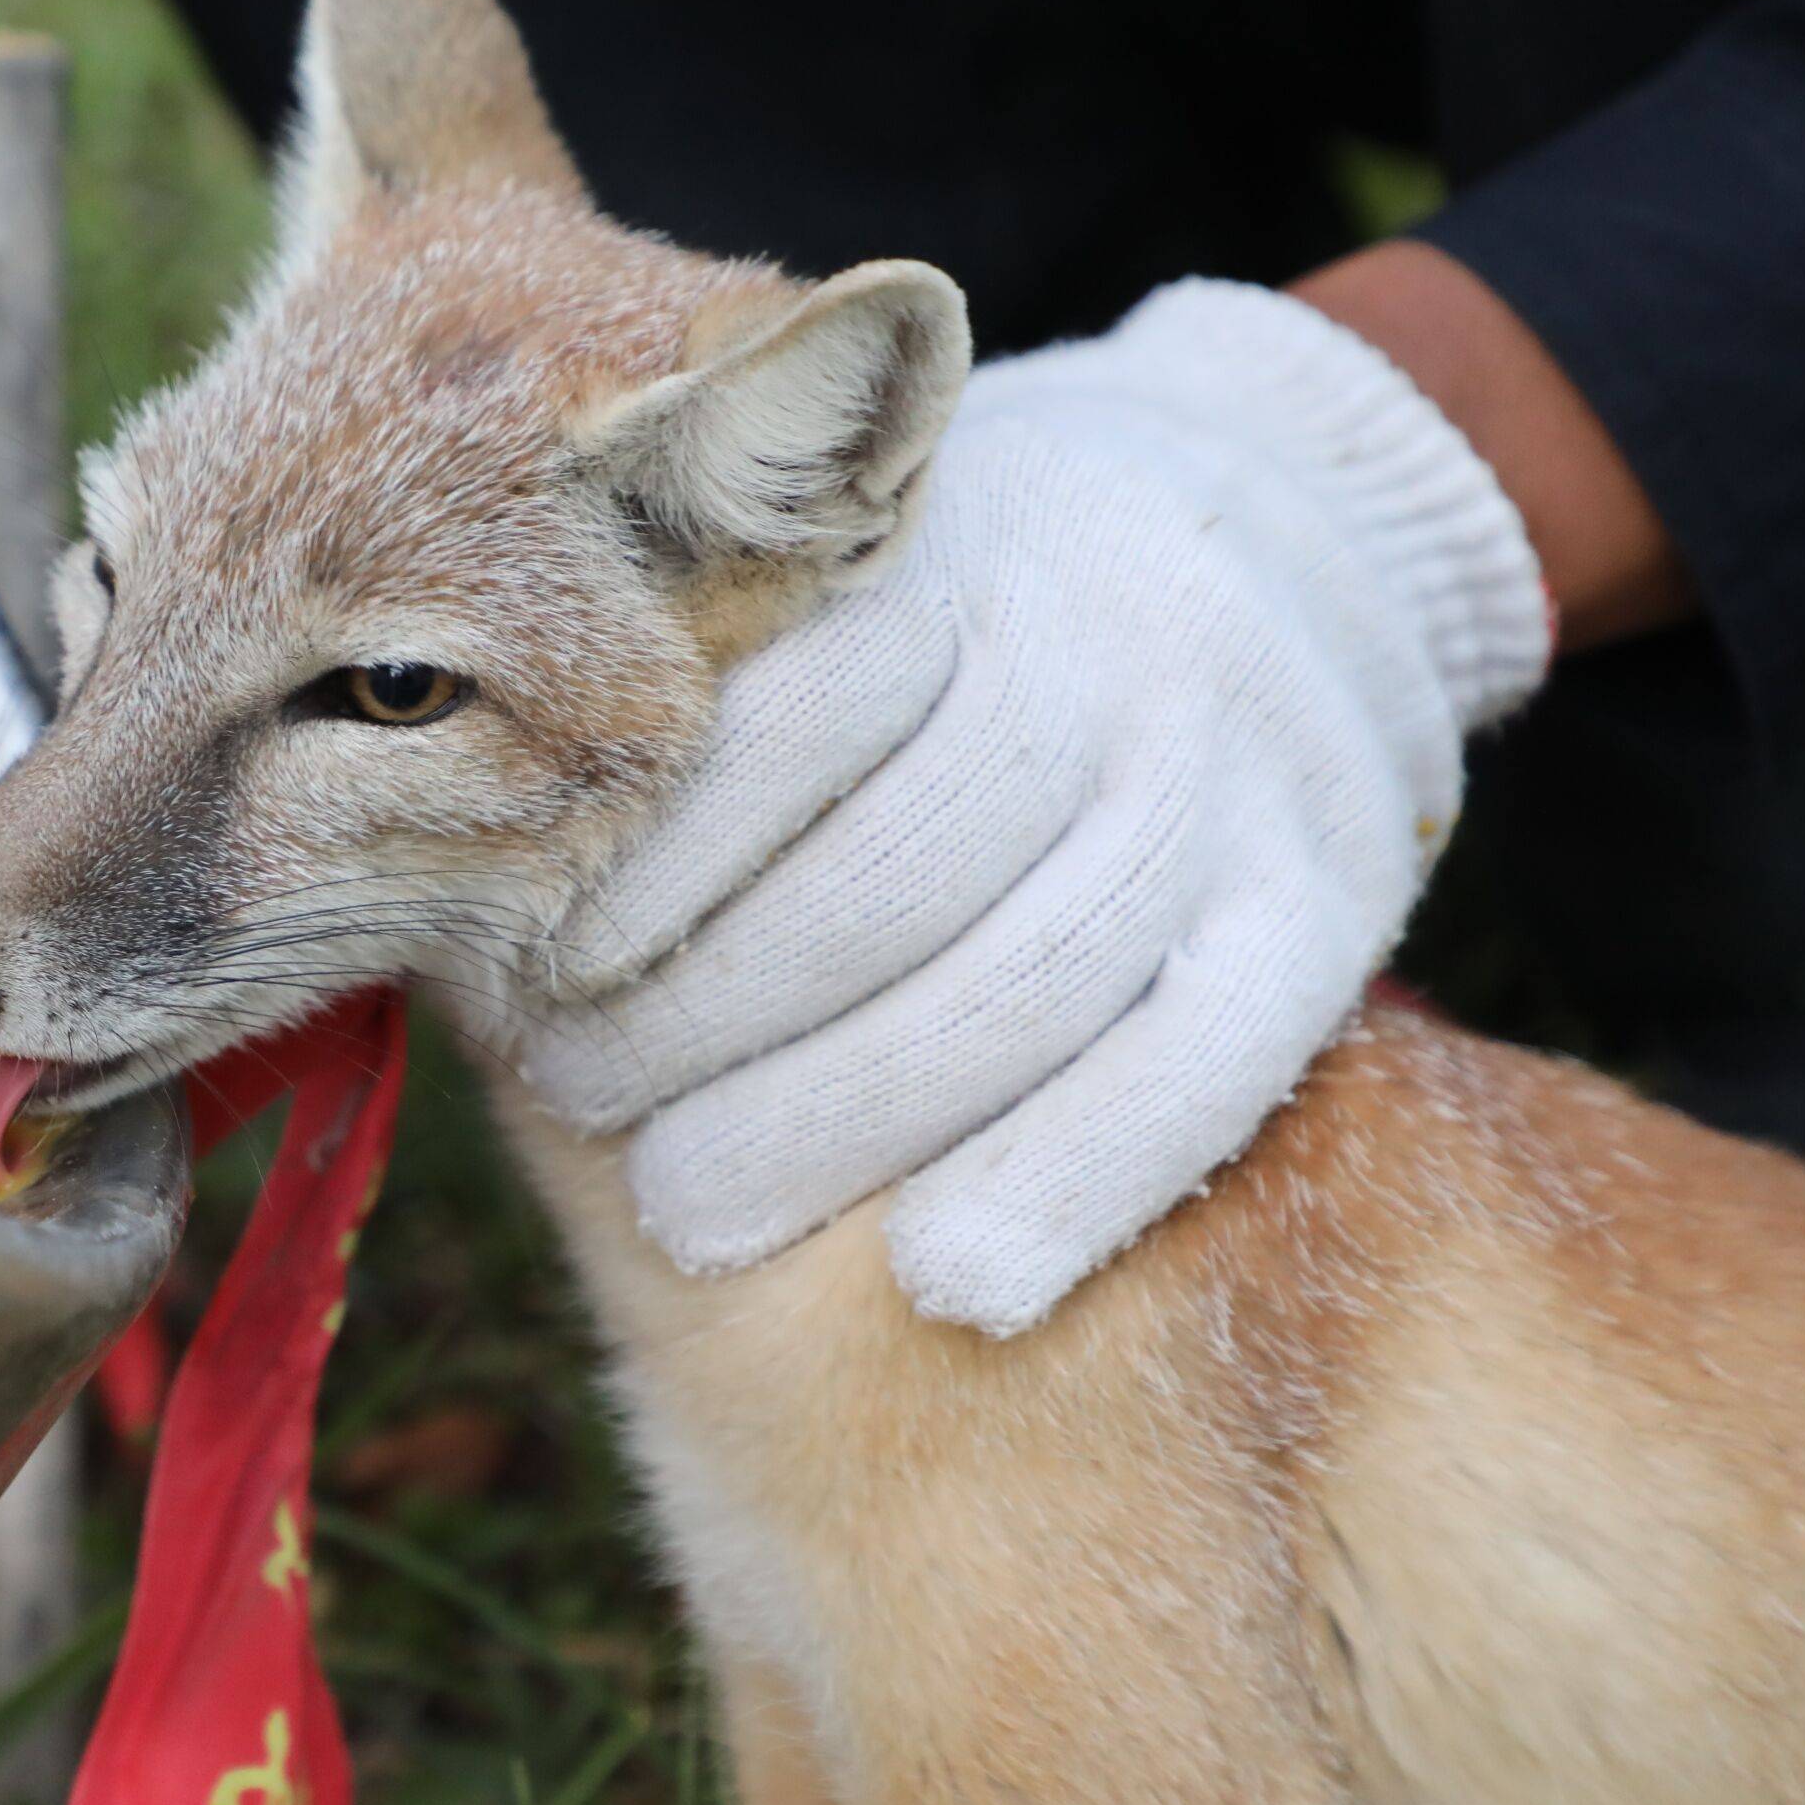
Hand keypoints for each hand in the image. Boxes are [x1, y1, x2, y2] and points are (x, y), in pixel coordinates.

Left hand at [516, 281, 1552, 1333]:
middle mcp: (1104, 651)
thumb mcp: (835, 576)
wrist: (1283, 521)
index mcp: (957, 556)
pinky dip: (1075, 1176)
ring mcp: (1230, 777)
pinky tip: (950, 1283)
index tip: (544, 964)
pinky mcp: (1331, 894)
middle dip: (717, 1012)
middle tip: (583, 1104)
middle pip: (902, 861)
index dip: (661, 860)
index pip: (797, 713)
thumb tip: (473, 896)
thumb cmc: (960, 609)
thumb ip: (697, 700)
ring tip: (689, 1208)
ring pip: (1041, 967)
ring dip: (848, 1113)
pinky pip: (1208, 1055)